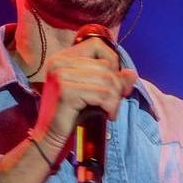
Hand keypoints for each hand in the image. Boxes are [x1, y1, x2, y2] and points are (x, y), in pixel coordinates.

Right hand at [30, 37, 137, 152]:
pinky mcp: (65, 92)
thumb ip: (112, 80)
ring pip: (107, 80)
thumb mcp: (94, 92)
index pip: (97, 45)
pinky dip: (111, 106)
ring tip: (111, 110)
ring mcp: (60, 75)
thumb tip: (131, 73)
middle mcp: (59, 62)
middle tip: (115, 102)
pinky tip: (107, 116)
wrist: (50, 137)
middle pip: (105, 65)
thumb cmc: (72, 114)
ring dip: (115, 98)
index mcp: (63, 57)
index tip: (113, 81)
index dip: (112, 61)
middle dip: (117, 85)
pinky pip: (102, 94)